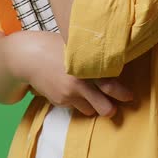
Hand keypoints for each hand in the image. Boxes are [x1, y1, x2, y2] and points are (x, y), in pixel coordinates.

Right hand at [4, 30, 134, 117]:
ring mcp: (68, 95)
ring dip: (94, 105)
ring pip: (89, 110)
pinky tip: (75, 91)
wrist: (27, 58)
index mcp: (84, 68)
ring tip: (93, 95)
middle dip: (111, 109)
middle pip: (103, 107)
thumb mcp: (75, 47)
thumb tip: (113, 60)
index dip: (122, 93)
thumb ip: (91, 57)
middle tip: (116, 106)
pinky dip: (79, 102)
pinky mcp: (59, 101)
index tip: (130, 96)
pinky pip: (76, 107)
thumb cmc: (54, 46)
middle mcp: (78, 84)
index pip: (109, 85)